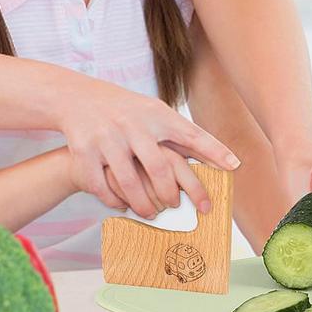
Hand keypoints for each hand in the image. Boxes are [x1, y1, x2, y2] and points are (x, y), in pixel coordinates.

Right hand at [56, 76, 237, 218]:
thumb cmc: (126, 111)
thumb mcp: (153, 112)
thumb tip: (219, 158)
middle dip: (170, 194)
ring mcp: (108, 137)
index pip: (191, 134)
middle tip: (176, 207)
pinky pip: (101, 185)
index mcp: (156, 115)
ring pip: (129, 182)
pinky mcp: (85, 150)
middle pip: (160, 168)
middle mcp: (134, 124)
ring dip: (143, 204)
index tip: (234, 166)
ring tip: (151, 214)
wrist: (77, 98)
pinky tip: (122, 205)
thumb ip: (181, 135)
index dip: (213, 151)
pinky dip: (113, 200)